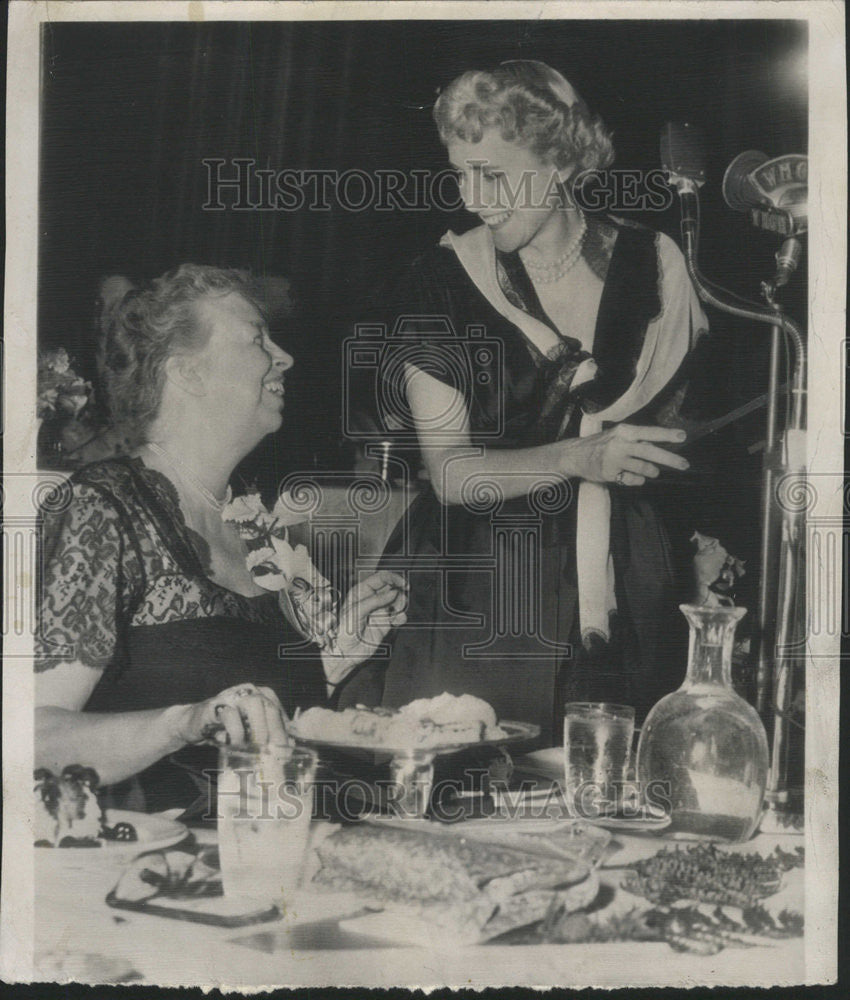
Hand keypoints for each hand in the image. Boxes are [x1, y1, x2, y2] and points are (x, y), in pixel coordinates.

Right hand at [177, 683, 289, 746]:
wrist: (194, 724)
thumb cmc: (226, 728)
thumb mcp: (249, 731)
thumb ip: (268, 735)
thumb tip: (289, 747)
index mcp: (261, 694)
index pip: (278, 710)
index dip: (284, 730)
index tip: (286, 751)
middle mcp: (249, 691)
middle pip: (269, 705)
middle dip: (275, 730)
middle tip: (275, 751)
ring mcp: (232, 695)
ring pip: (253, 703)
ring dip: (258, 727)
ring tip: (258, 747)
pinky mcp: (215, 705)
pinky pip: (230, 715)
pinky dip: (237, 731)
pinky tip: (237, 744)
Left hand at [324, 570, 408, 682]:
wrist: (344, 653)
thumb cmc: (342, 631)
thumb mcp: (356, 611)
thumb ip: (375, 600)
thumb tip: (393, 592)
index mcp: (361, 591)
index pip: (381, 578)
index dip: (393, 578)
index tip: (403, 584)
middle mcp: (372, 599)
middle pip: (392, 587)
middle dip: (399, 591)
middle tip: (400, 600)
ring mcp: (379, 611)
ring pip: (397, 601)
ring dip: (401, 605)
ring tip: (396, 612)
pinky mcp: (385, 624)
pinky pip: (398, 616)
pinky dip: (401, 617)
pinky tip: (398, 620)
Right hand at [561, 423, 688, 486]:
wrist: (574, 455)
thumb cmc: (601, 445)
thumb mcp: (618, 436)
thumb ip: (637, 441)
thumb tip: (660, 448)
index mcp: (624, 431)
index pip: (649, 432)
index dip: (666, 434)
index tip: (682, 436)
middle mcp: (620, 444)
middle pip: (650, 452)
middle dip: (670, 459)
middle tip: (685, 464)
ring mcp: (615, 459)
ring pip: (644, 468)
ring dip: (651, 471)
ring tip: (651, 471)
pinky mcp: (610, 473)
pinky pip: (633, 480)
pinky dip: (636, 480)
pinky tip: (629, 476)